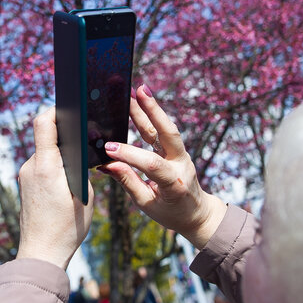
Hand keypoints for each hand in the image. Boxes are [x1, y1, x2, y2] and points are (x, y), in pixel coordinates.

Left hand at [17, 107, 94, 268]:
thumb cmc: (67, 227)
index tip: (71, 105)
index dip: (56, 109)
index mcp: (47, 165)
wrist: (41, 253)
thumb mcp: (84, 194)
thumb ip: (80, 167)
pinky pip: (41, 165)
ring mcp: (25, 175)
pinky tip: (67, 179)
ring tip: (79, 164)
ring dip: (60, 152)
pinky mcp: (25, 184)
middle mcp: (31, 166)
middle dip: (65, 134)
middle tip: (85, 137)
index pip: (44, 122)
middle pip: (46, 135)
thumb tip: (78, 151)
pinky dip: (54, 165)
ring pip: (44, 152)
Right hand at [101, 85, 226, 248]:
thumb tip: (106, 164)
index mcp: (175, 183)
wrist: (196, 212)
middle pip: (169, 133)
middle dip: (153, 111)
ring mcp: (181, 154)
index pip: (152, 165)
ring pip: (167, 127)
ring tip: (138, 89)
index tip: (108, 148)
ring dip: (152, 107)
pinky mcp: (177, 149)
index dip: (130, 155)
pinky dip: (152, 116)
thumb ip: (128, 182)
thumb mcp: (147, 204)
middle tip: (138, 92)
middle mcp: (181, 164)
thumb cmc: (170, 212)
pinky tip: (140, 102)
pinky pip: (164, 130)